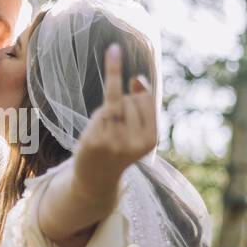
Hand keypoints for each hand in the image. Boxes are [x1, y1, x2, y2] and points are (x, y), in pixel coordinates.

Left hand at [73, 43, 156, 188]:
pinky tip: (96, 134)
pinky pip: (99, 114)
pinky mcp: (96, 141)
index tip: (124, 66)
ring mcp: (115, 142)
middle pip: (129, 100)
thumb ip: (140, 104)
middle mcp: (136, 142)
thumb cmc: (118, 148)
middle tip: (117, 126)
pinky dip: (97, 118)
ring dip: (108, 110)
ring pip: (113, 103)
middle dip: (122, 103)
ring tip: (107, 130)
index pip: (146, 99)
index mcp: (151, 139)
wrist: (97, 180)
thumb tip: (138, 79)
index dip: (137, 87)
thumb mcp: (137, 130)